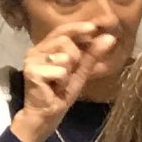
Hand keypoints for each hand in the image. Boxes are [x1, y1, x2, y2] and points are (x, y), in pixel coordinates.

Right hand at [11, 22, 117, 141]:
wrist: (46, 114)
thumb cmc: (61, 92)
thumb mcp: (80, 71)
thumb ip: (92, 54)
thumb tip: (110, 37)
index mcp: (45, 48)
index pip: (61, 30)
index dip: (77, 27)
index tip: (93, 28)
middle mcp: (35, 51)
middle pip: (65, 41)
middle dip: (75, 57)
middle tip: (69, 72)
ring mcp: (31, 60)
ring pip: (64, 56)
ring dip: (69, 72)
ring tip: (60, 82)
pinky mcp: (31, 72)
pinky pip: (60, 71)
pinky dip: (62, 82)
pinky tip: (54, 88)